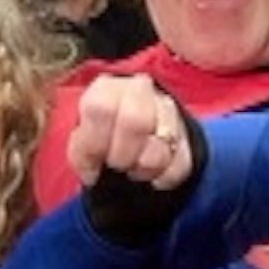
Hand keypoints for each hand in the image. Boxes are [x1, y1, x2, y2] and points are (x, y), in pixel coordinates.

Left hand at [68, 73, 192, 190]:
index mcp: (106, 88)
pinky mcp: (187, 136)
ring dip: (141, 170)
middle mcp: (139, 90)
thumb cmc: (100, 139)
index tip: (91, 169)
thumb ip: (81, 149)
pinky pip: (177, 167)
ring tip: (132, 170)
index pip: (100, 109)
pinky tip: (151, 176)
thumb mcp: (80, 141)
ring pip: (159, 148)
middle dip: (120, 156)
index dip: (93, 146)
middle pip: (134, 122)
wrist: (133, 137)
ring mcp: (168, 110)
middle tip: (115, 167)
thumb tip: (91, 168)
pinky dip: (160, 179)